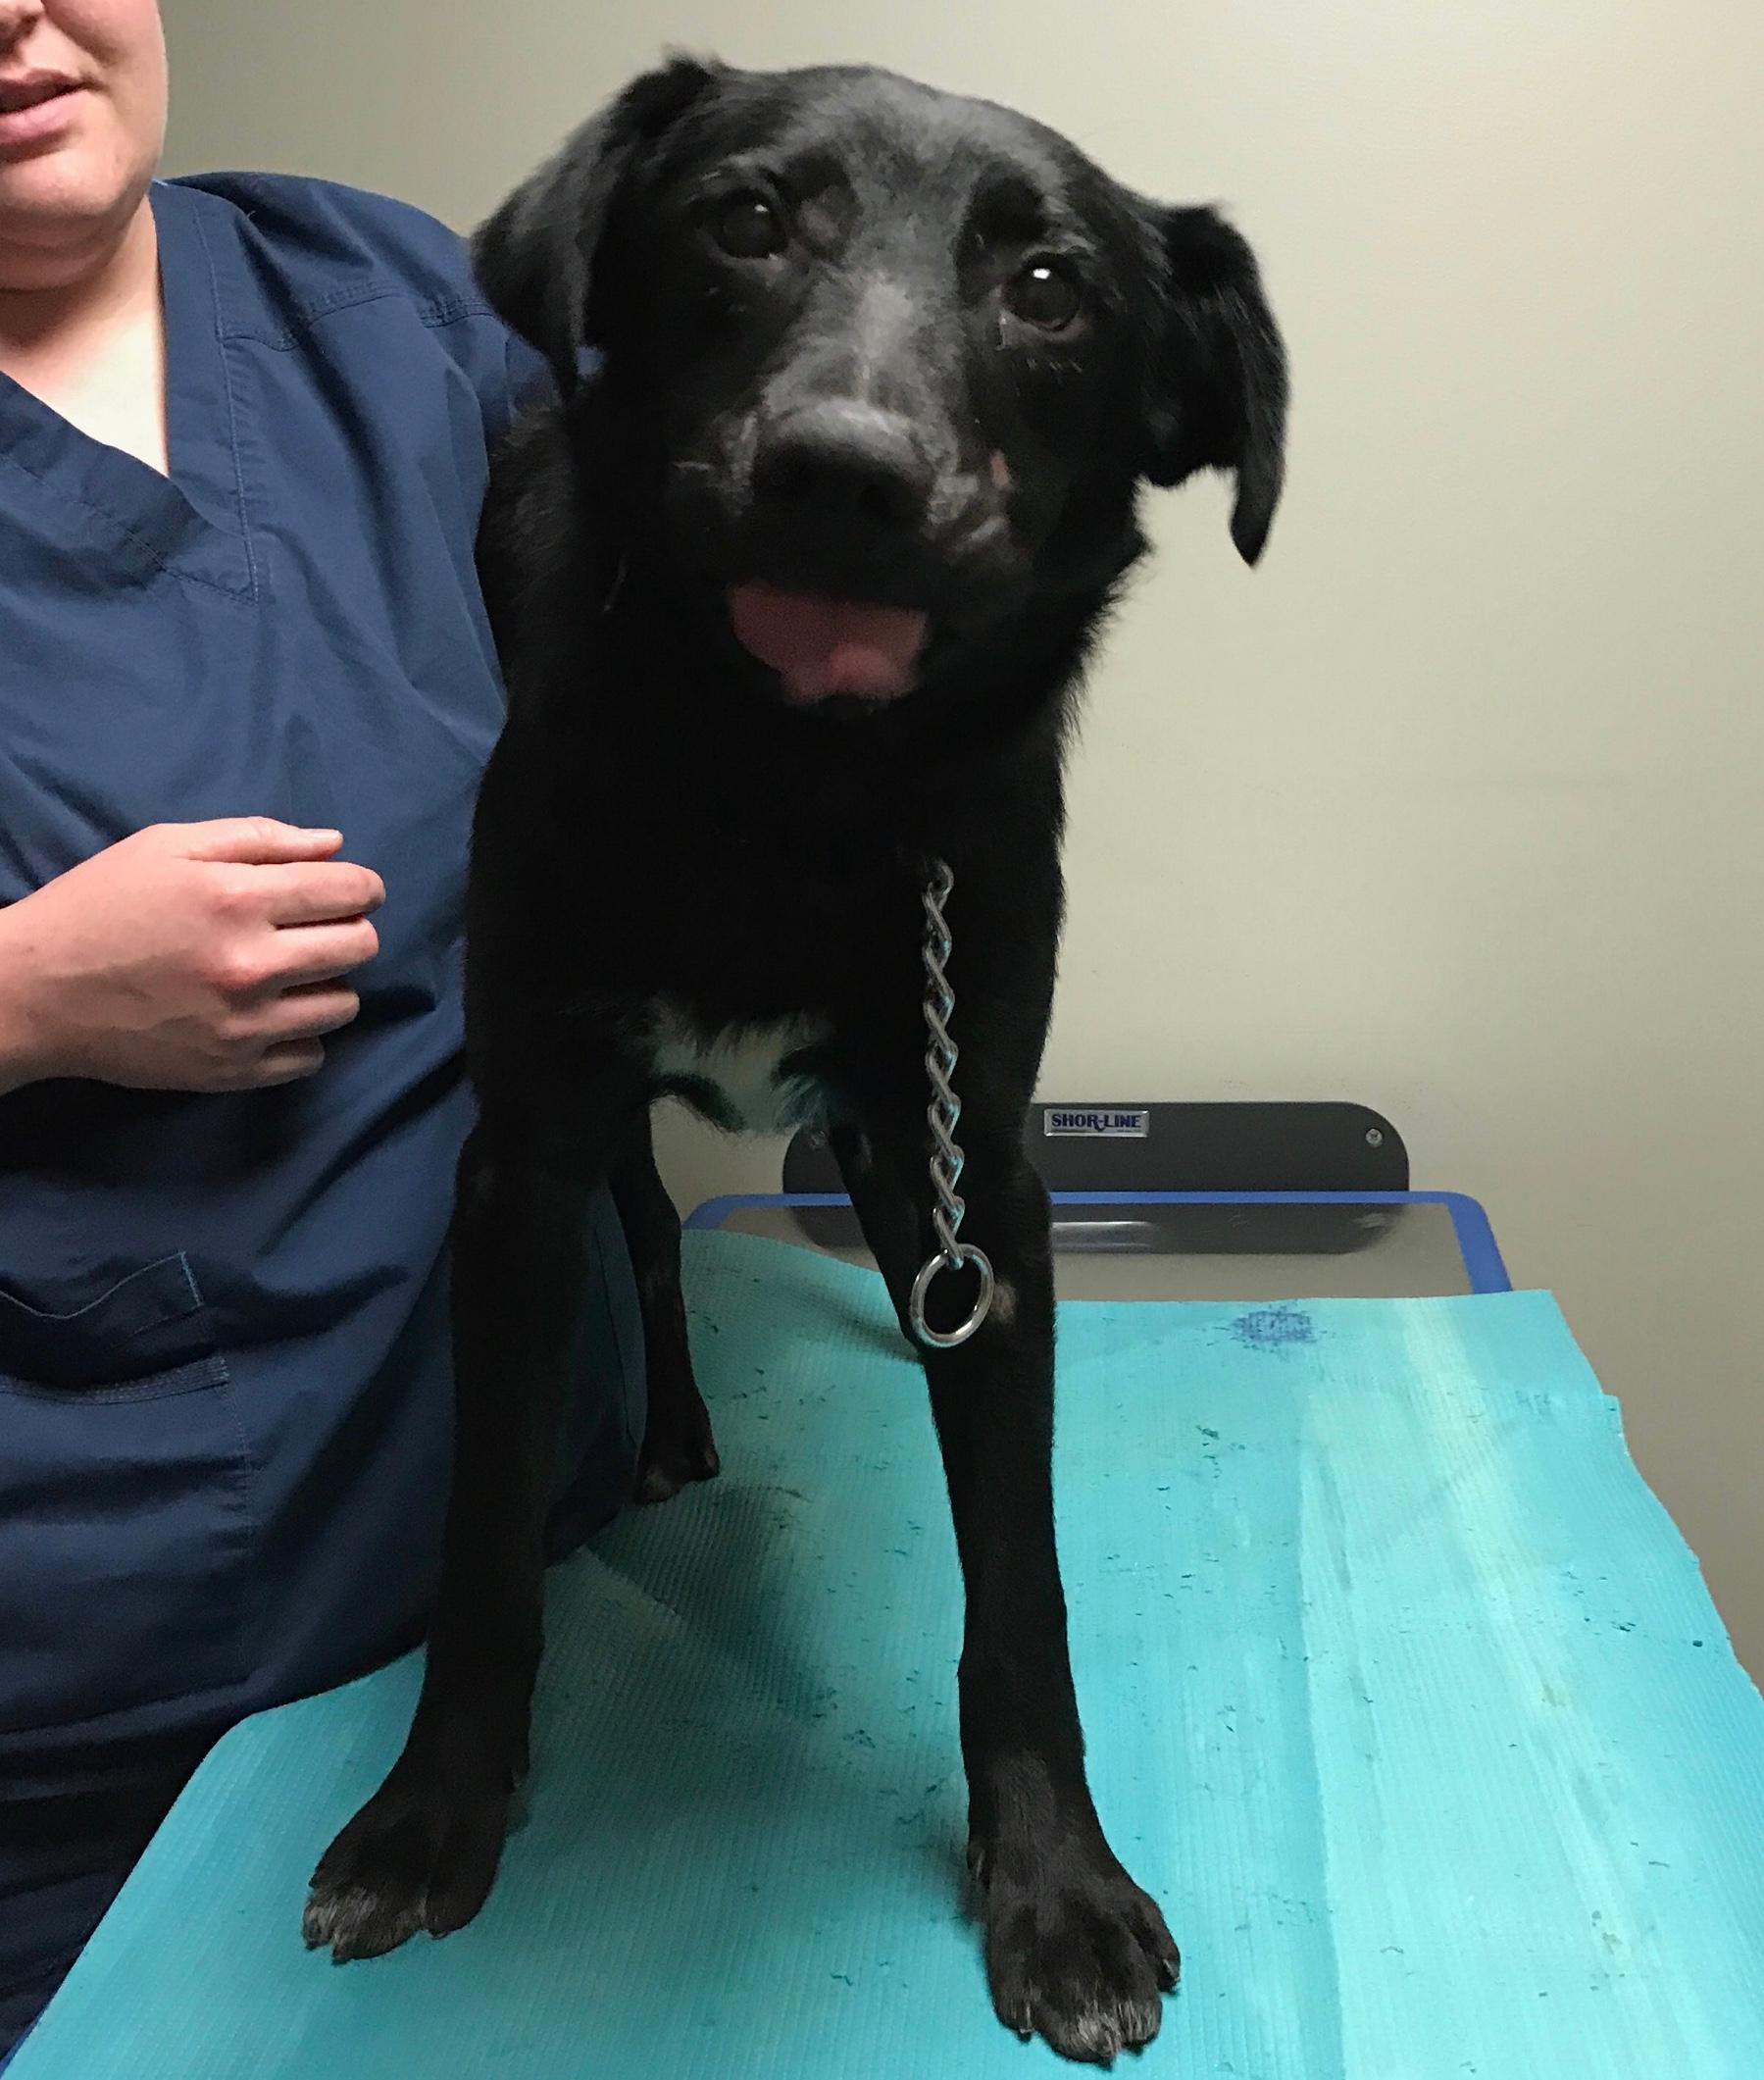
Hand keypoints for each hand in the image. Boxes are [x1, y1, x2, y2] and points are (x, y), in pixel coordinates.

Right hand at [0, 819, 383, 1094]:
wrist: (36, 992)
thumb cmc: (99, 906)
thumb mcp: (166, 846)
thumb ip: (257, 839)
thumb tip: (334, 845)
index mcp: (237, 898)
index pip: (348, 891)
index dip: (363, 886)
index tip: (355, 891)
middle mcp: (252, 965)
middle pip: (360, 947)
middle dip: (351, 930)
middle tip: (320, 929)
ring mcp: (246, 1025)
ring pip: (344, 1005)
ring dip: (328, 985)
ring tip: (290, 975)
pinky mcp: (234, 1071)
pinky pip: (311, 1057)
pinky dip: (301, 1036)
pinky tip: (270, 1016)